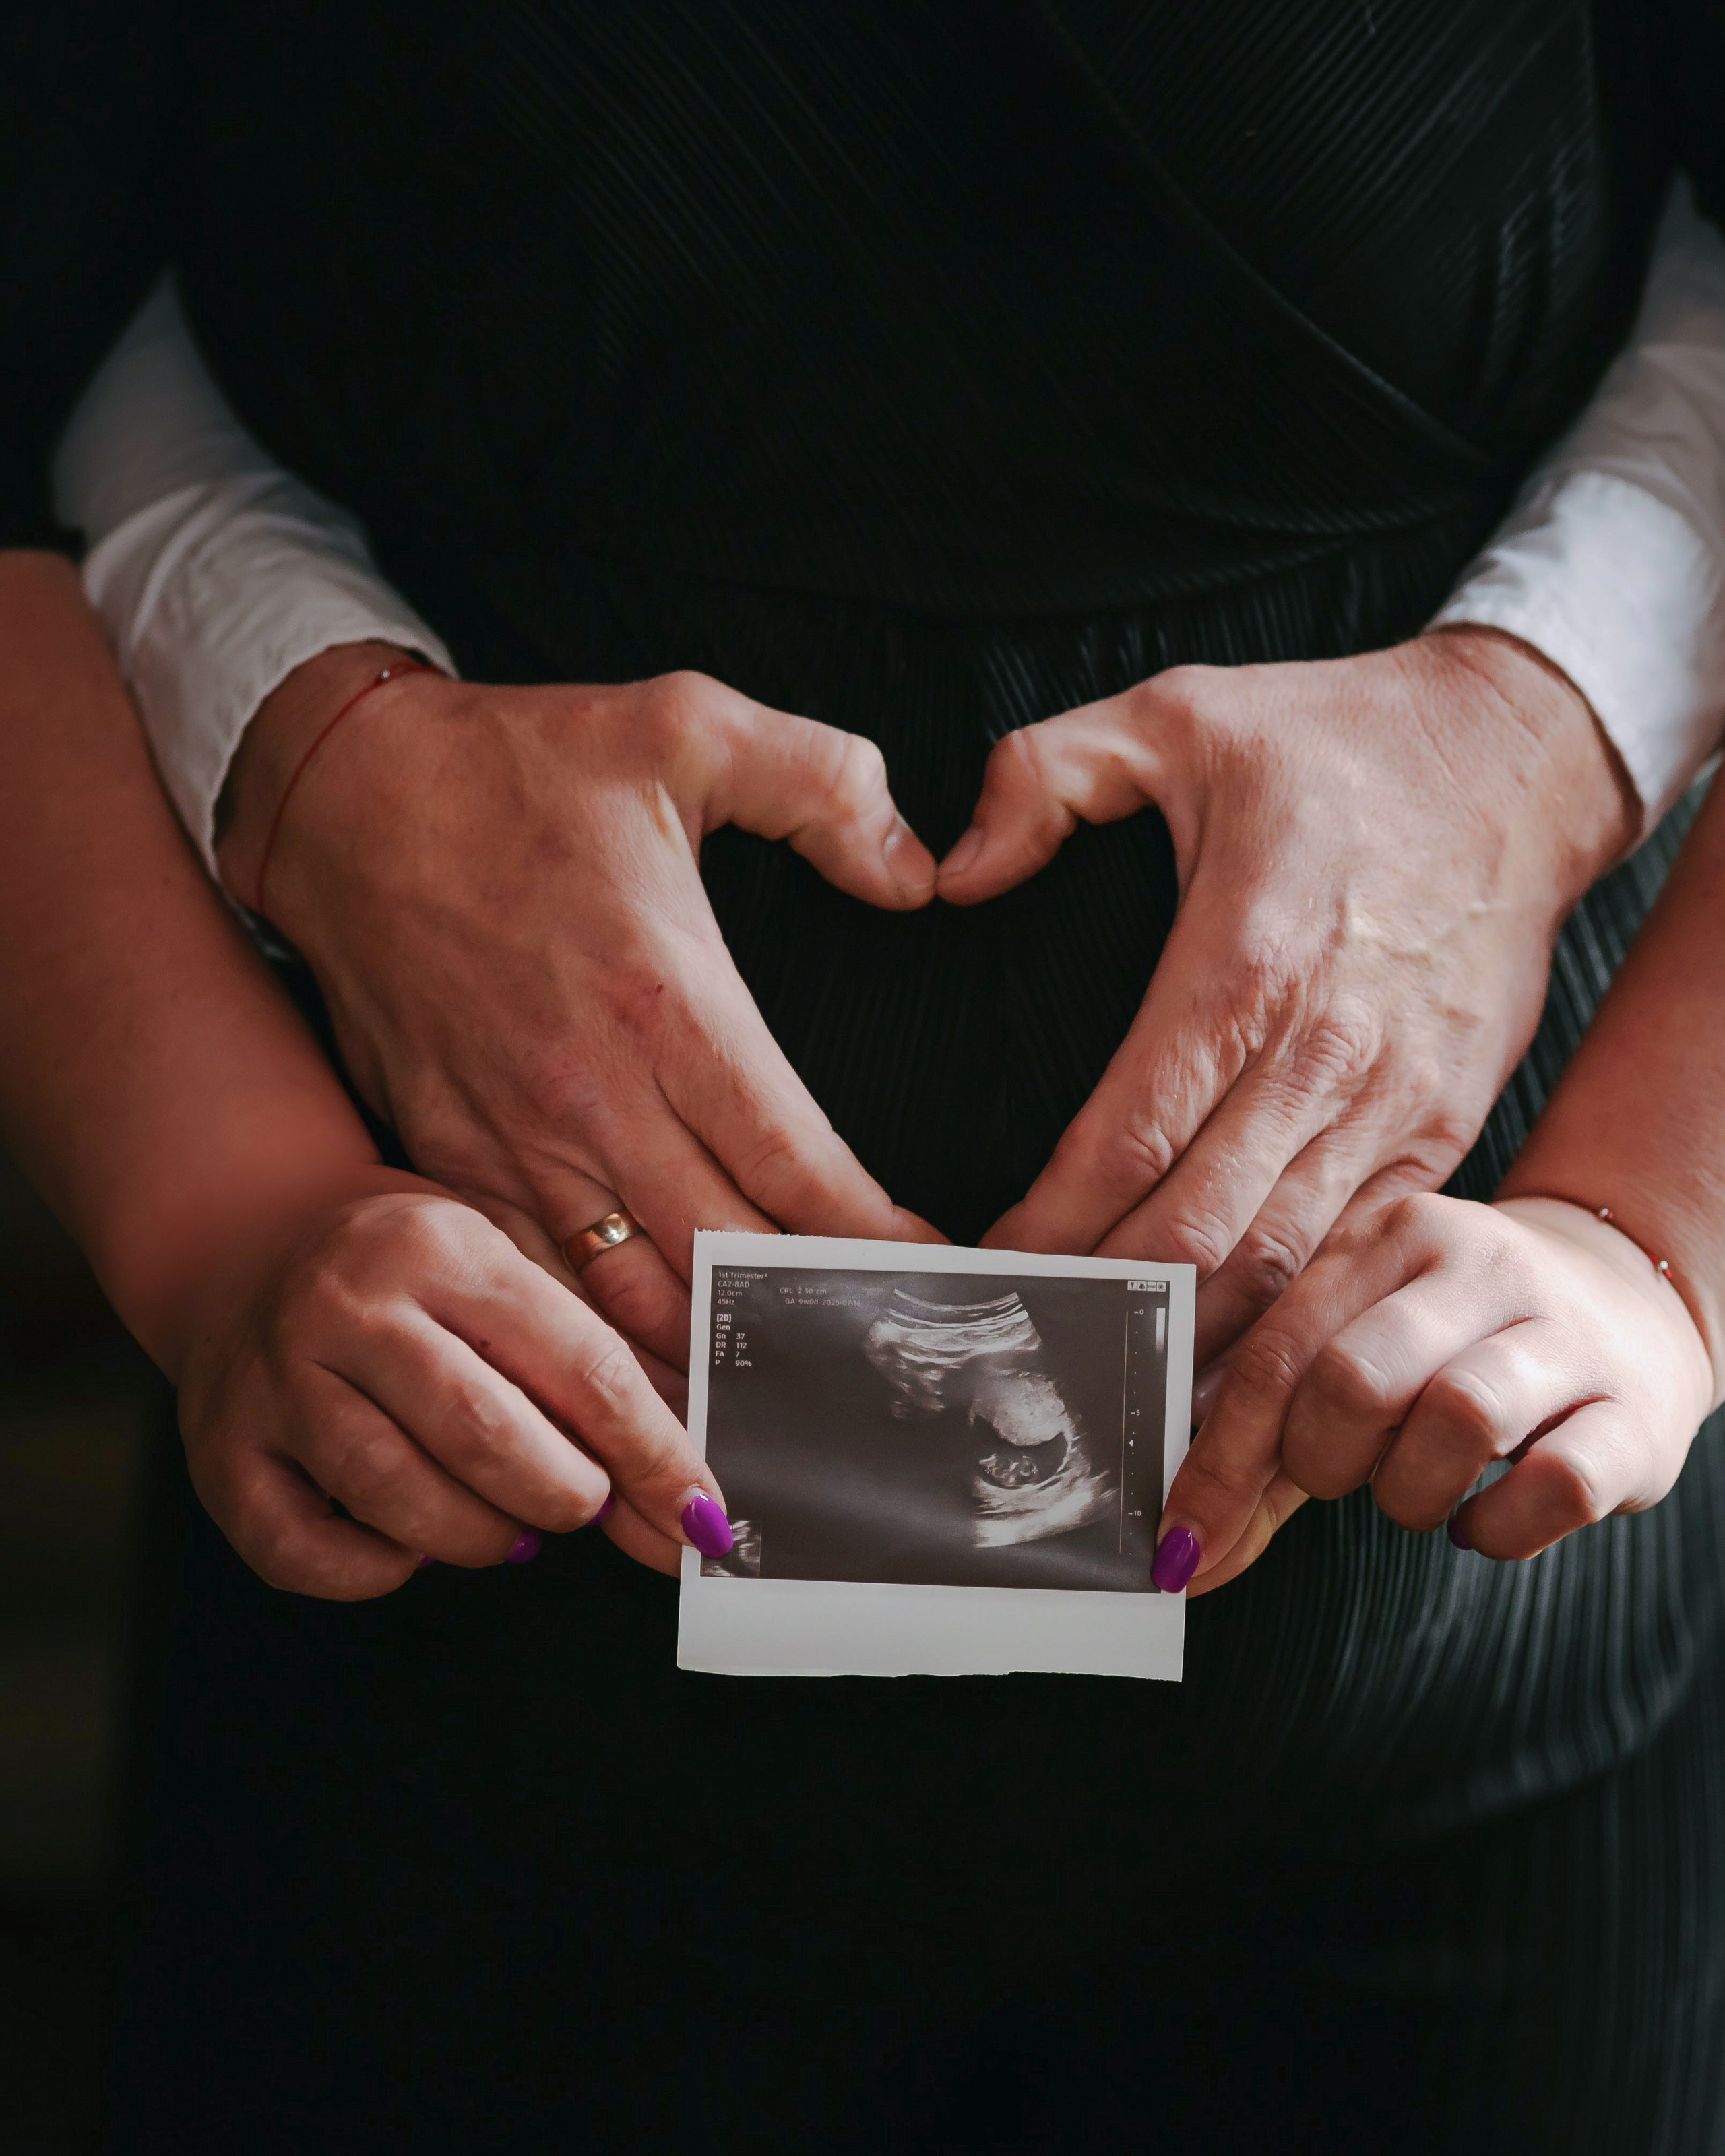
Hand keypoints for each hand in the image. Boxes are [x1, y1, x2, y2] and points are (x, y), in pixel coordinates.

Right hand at [177, 1173, 730, 1598]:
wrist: (253, 1240)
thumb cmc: (406, 1274)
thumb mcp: (498, 1274)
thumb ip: (581, 1371)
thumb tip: (678, 1500)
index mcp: (444, 1250)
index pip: (579, 1366)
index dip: (652, 1455)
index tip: (697, 1516)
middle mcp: (351, 1307)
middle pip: (489, 1436)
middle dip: (566, 1498)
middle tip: (585, 1507)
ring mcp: (277, 1380)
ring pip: (401, 1499)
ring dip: (481, 1538)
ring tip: (508, 1527)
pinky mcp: (223, 1452)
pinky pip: (305, 1552)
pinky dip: (375, 1571)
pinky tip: (408, 1543)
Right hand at [218, 648, 941, 1371]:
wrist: (342, 794)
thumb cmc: (518, 766)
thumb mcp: (686, 724)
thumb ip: (826, 785)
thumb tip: (918, 874)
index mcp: (665, 1001)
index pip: (797, 1167)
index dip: (875, 1241)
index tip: (935, 1274)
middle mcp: (590, 1095)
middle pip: (726, 1256)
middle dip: (812, 1314)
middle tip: (881, 1347)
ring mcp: (512, 1141)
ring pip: (629, 1299)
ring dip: (711, 1350)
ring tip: (785, 1383)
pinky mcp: (450, 1159)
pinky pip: (539, 1281)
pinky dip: (601, 1339)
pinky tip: (654, 1373)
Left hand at [939, 630, 1638, 1365]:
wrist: (1519, 760)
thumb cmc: (1334, 742)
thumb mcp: (1177, 713)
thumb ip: (1045, 776)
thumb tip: (953, 875)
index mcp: (1244, 962)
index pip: (1128, 1139)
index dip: (1051, 1224)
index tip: (987, 1267)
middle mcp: (1325, 1052)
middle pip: (1199, 1232)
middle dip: (1103, 1303)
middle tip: (1027, 1342)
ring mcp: (1395, 1101)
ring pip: (1283, 1265)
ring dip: (1193, 1335)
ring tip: (1109, 1375)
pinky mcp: (1442, 1125)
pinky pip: (1354, 1251)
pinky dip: (1288, 1314)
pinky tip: (1224, 1353)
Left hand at [1150, 1192, 1716, 1595]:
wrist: (1631, 1303)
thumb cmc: (1457, 1342)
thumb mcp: (1363, 1346)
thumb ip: (1268, 1439)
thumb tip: (1180, 1550)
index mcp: (1391, 1236)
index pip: (1277, 1350)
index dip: (1218, 1461)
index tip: (1180, 1542)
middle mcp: (1478, 1266)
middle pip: (1356, 1379)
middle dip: (1319, 1464)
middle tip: (1336, 1479)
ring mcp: (1565, 1333)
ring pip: (1457, 1421)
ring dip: (1408, 1494)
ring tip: (1416, 1490)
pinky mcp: (1635, 1412)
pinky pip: (1554, 1487)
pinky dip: (1497, 1530)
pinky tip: (1482, 1518)